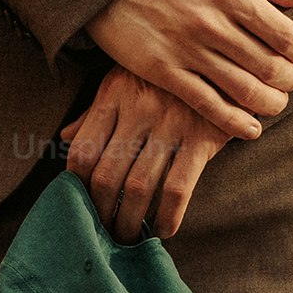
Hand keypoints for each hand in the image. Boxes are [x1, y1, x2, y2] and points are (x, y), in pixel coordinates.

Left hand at [59, 66, 237, 242]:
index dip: (77, 186)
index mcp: (115, 94)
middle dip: (100, 212)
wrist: (226, 55)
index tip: (80, 203)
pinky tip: (163, 230)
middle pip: (107, 175)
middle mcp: (140, 109)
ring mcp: (172, 124)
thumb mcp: (126, 78)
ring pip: (138, 188)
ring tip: (128, 237)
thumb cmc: (166, 74)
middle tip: (101, 231)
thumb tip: (65, 137)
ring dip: (130, 222)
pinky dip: (167, 217)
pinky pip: (178, 189)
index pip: (83, 151)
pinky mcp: (203, 138)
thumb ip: (96, 111)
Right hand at [83, 0, 292, 140]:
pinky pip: (207, 105)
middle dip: (289, 80)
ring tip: (273, 104)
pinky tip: (249, 129)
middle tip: (288, 82)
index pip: (285, 34)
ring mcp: (188, 51)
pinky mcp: (164, 72)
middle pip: (270, 67)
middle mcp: (213, 24)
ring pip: (244, 90)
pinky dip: (234, 122)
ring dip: (268, 104)